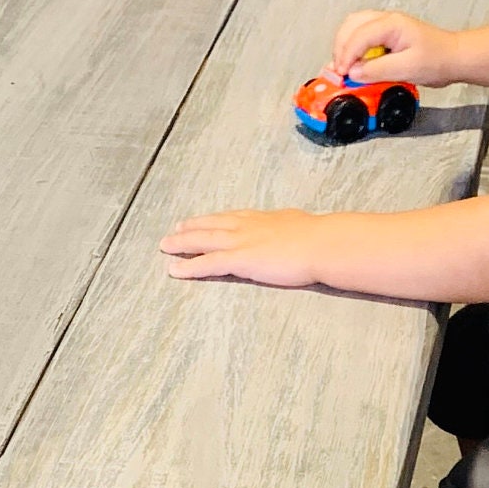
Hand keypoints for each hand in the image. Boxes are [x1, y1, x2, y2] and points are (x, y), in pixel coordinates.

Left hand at [158, 207, 328, 285]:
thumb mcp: (303, 226)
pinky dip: (189, 266)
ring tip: (166, 245)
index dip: (213, 219)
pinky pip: (208, 263)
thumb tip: (298, 230)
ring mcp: (241, 242)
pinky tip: (175, 269)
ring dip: (182, 243)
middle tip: (175, 230)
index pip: (232, 217)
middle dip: (192, 228)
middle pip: (212, 225)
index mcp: (263, 219)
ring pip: (204, 240)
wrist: (321, 243)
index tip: (202, 219)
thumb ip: (292, 230)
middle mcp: (247, 226)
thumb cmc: (320, 238)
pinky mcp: (239, 260)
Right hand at [329, 7, 462, 86]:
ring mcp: (385, 26)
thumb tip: (354, 72)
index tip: (343, 74)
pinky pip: (362, 36)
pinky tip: (355, 63)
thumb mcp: (407, 69)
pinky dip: (353, 49)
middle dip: (341, 49)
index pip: (358, 36)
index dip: (346, 56)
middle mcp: (386, 20)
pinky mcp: (386, 35)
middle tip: (339, 71)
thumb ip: (378, 70)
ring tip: (345, 68)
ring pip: (353, 28)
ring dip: (345, 47)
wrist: (453, 58)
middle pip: (350, 26)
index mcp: (391, 24)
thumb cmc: (438, 59)